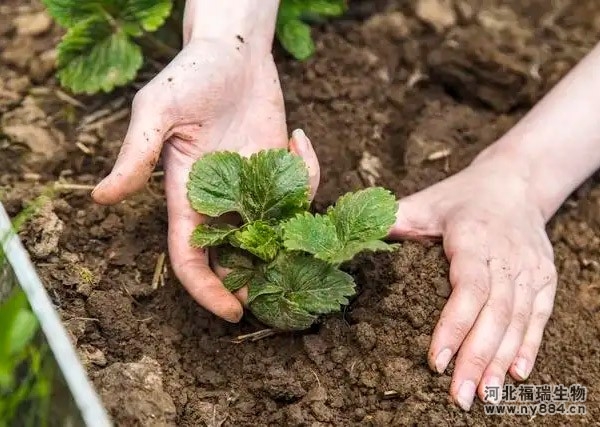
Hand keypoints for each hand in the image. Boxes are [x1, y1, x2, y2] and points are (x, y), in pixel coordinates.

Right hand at [91, 38, 319, 322]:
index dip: (207, 289)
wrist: (232, 52)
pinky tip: (300, 139)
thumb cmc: (190, 75)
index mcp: (186, 195)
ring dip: (292, 238)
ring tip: (310, 234)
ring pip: (273, 231)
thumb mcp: (158, 111)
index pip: (191, 256)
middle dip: (257, 278)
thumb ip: (136, 155)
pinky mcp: (280, 167)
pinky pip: (301, 189)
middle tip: (286, 293)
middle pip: (235, 256)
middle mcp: (220, 199)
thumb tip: (101, 197)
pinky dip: (309, 174)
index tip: (233, 312)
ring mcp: (254, 185)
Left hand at [390, 149, 556, 409]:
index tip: (437, 361)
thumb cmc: (460, 197)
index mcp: (473, 236)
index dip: (454, 325)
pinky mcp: (544, 276)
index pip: (467, 287)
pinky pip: (539, 315)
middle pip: (494, 312)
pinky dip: (529, 345)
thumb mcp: (423, 202)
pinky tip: (516, 374)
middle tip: (459, 396)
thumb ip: (390, 220)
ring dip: (501, 360)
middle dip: (477, 357)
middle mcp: (506, 254)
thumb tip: (348, 241)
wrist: (515, 182)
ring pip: (518, 319)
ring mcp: (530, 267)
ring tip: (485, 395)